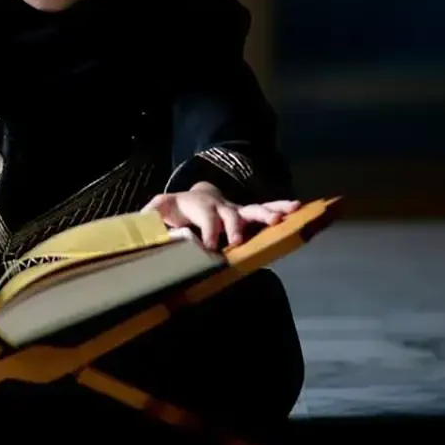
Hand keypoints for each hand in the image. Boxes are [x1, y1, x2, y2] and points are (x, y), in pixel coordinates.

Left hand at [143, 184, 301, 250]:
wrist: (188, 197)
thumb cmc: (172, 210)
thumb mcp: (157, 211)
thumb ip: (151, 218)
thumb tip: (147, 226)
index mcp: (197, 206)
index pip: (205, 219)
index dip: (208, 232)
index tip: (210, 247)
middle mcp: (219, 206)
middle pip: (230, 213)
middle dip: (236, 226)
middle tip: (238, 240)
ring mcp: (235, 209)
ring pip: (253, 208)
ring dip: (268, 212)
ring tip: (286, 214)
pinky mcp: (246, 213)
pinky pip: (265, 210)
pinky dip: (280, 208)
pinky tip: (298, 208)